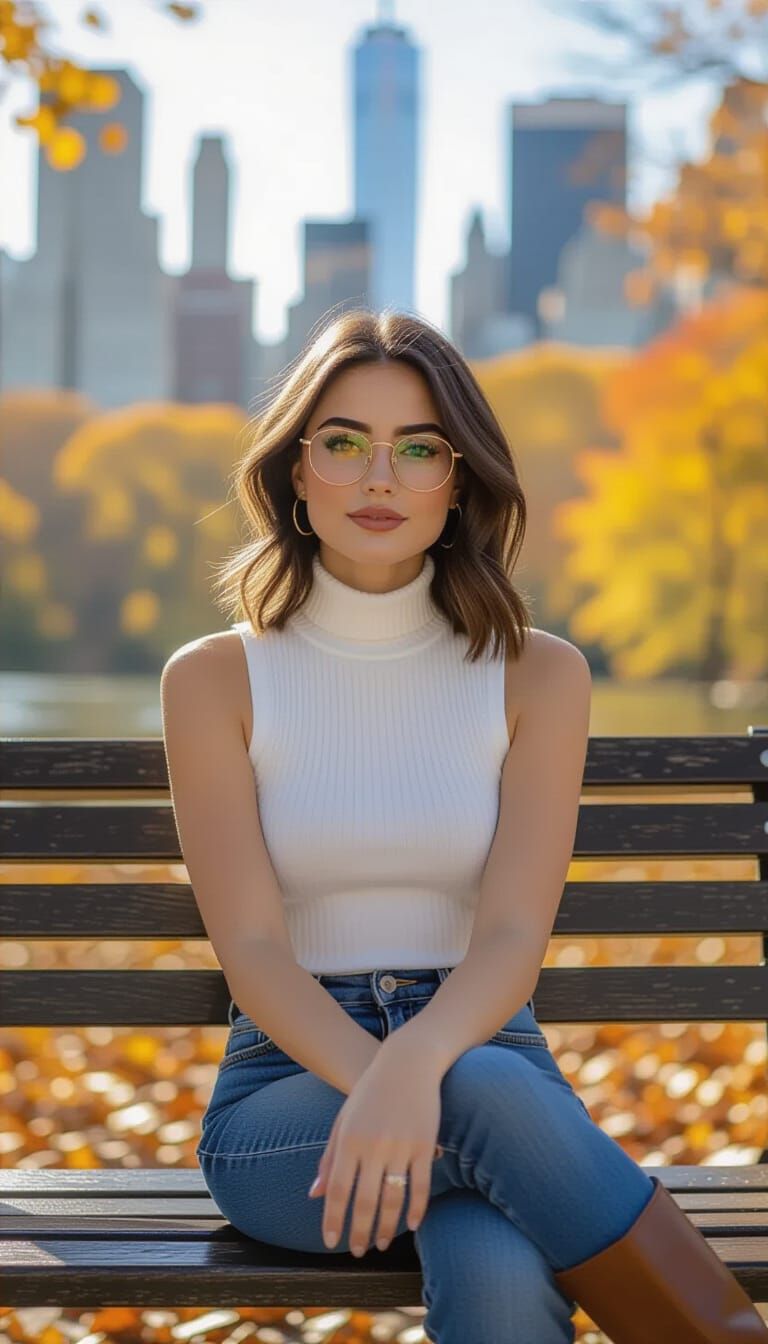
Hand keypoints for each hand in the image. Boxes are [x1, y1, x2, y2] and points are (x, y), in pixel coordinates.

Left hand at [308, 1041, 443, 1254]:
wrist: (408, 1063)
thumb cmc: (371, 1092)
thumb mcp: (343, 1120)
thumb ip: (330, 1158)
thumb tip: (315, 1195)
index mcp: (349, 1140)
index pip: (338, 1190)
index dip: (334, 1220)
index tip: (331, 1242)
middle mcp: (373, 1146)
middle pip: (364, 1201)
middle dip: (359, 1232)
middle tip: (357, 1251)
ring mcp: (401, 1146)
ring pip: (393, 1199)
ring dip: (386, 1227)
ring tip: (381, 1243)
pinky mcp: (425, 1145)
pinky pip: (421, 1186)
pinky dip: (417, 1210)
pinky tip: (411, 1224)